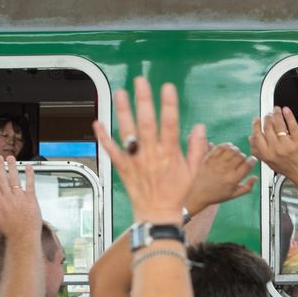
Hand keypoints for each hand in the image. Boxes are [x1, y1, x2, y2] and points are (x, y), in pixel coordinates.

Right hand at [0, 156, 41, 237]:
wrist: (24, 238)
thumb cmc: (10, 230)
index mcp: (0, 203)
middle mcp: (9, 199)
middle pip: (2, 180)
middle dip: (0, 167)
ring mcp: (20, 199)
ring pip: (15, 180)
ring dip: (12, 167)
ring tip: (10, 157)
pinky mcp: (31, 200)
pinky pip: (30, 185)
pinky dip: (30, 175)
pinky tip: (29, 166)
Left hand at [92, 78, 202, 222]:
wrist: (157, 214)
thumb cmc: (176, 193)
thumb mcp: (193, 172)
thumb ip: (197, 148)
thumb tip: (200, 127)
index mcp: (170, 154)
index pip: (170, 124)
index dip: (169, 105)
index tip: (167, 87)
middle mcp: (152, 155)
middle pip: (147, 123)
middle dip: (143, 101)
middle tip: (140, 82)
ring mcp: (136, 160)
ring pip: (128, 132)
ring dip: (123, 112)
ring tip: (120, 93)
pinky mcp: (123, 167)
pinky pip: (111, 150)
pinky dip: (103, 137)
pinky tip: (97, 122)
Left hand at [185, 142, 257, 211]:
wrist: (198, 194)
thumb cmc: (215, 195)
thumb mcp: (233, 195)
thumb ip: (247, 187)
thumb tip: (255, 177)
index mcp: (233, 179)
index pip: (247, 165)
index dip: (252, 161)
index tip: (252, 160)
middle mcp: (225, 170)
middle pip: (240, 156)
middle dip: (244, 156)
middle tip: (242, 159)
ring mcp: (216, 163)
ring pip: (232, 149)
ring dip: (236, 150)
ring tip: (235, 153)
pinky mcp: (209, 158)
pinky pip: (220, 147)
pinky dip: (226, 146)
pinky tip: (227, 149)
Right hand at [249, 107, 297, 183]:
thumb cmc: (290, 169)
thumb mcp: (270, 163)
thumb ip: (259, 151)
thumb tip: (250, 139)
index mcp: (267, 154)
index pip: (257, 136)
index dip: (256, 125)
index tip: (257, 119)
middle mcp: (275, 149)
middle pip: (267, 128)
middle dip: (267, 118)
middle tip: (269, 114)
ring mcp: (287, 145)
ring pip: (278, 124)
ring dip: (276, 114)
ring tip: (276, 110)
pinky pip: (292, 125)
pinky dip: (288, 116)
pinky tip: (286, 111)